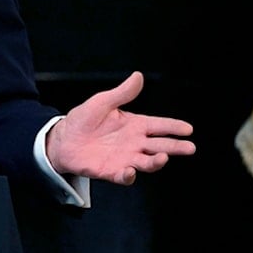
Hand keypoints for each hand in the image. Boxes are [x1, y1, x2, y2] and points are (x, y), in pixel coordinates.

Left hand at [45, 71, 195, 184]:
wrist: (63, 138)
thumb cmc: (84, 119)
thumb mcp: (102, 102)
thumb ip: (122, 93)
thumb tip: (138, 76)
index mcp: (134, 125)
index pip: (159, 125)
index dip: (173, 127)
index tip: (188, 128)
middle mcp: (134, 143)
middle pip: (159, 146)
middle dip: (175, 147)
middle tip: (189, 147)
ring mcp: (124, 158)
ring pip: (147, 162)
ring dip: (156, 162)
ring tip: (163, 158)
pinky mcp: (111, 171)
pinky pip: (124, 176)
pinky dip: (129, 175)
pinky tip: (131, 170)